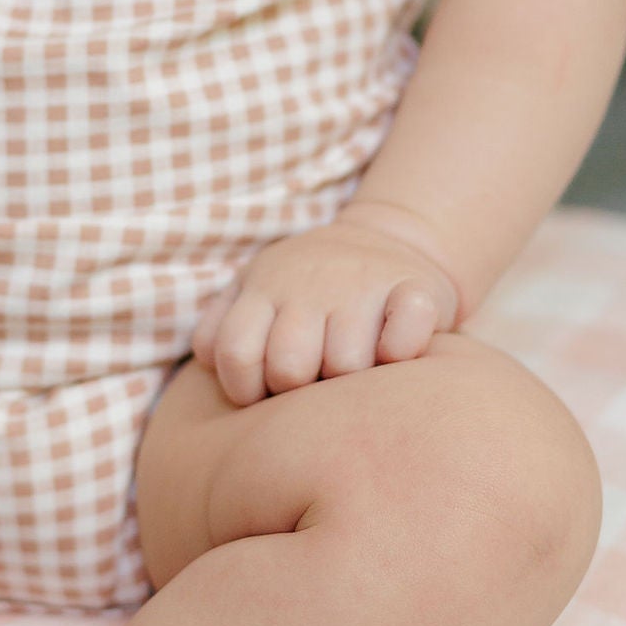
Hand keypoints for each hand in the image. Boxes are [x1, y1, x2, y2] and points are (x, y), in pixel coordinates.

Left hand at [190, 201, 461, 406]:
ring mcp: (362, 284)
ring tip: (354, 366)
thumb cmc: (312, 285)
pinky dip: (400, 355)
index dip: (246, 389)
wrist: (391, 235)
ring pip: (346, 366)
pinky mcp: (415, 289)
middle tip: (315, 378)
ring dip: (352, 381)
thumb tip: (211, 362)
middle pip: (289, 369)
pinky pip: (402, 343)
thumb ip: (221, 326)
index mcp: (264, 288)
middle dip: (300, 389)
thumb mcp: (256, 289)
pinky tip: (393, 353)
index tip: (265, 391)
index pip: (235, 355)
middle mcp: (309, 284)